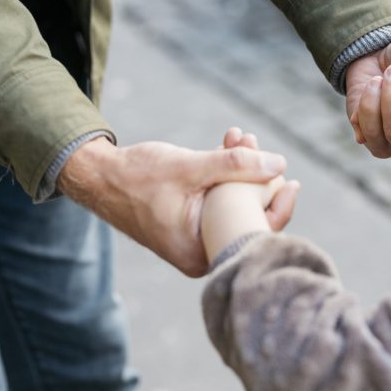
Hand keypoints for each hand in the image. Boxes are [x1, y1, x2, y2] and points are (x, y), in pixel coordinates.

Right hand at [58, 137, 286, 277]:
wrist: (99, 177)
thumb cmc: (137, 176)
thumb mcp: (190, 168)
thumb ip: (235, 165)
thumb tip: (279, 164)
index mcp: (201, 253)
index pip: (254, 236)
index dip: (278, 208)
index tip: (292, 181)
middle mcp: (201, 252)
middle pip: (247, 219)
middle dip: (257, 178)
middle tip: (254, 143)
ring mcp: (197, 238)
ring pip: (235, 204)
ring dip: (241, 170)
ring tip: (240, 137)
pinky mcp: (193, 221)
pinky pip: (221, 199)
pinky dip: (226, 174)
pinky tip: (230, 144)